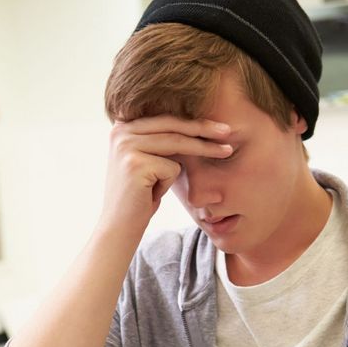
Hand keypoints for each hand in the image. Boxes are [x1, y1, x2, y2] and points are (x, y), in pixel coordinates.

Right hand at [98, 115, 232, 234]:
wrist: (119, 228)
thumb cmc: (140, 196)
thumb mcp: (150, 161)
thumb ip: (162, 142)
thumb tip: (196, 125)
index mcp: (122, 126)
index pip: (165, 118)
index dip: (193, 121)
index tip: (218, 125)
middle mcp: (120, 131)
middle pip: (172, 126)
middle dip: (204, 129)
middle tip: (228, 131)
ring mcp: (126, 146)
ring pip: (177, 143)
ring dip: (205, 149)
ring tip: (227, 151)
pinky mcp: (135, 164)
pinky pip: (172, 168)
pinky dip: (169, 184)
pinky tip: (152, 194)